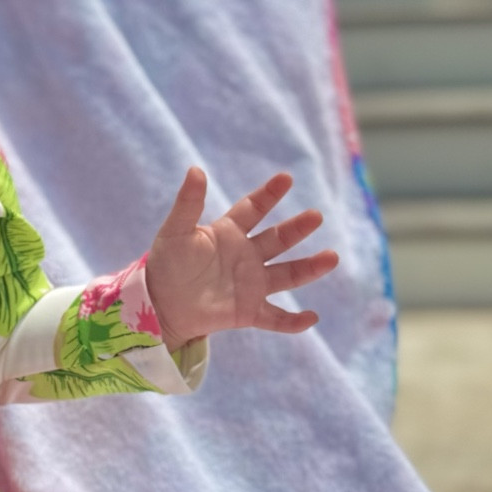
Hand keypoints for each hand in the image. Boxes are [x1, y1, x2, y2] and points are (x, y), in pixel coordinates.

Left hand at [143, 169, 337, 349]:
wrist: (159, 304)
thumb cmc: (166, 264)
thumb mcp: (176, 232)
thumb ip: (188, 204)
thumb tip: (195, 170)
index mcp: (229, 233)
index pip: (253, 209)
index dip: (269, 194)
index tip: (286, 178)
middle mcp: (246, 255)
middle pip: (277, 239)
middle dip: (297, 229)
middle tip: (316, 216)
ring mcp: (251, 284)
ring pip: (287, 275)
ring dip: (309, 268)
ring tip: (332, 258)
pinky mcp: (248, 311)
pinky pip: (276, 318)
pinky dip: (293, 322)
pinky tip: (312, 318)